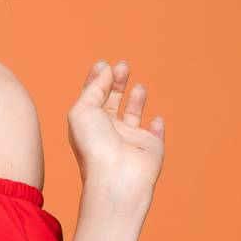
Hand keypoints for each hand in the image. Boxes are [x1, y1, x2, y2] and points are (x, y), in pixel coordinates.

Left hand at [68, 59, 165, 205]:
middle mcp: (108, 131)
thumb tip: (104, 69)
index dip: (97, 79)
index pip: (92, 96)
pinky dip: (157, 128)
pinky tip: (156, 119)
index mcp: (88, 123)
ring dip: (136, 101)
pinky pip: (155, 136)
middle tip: (123, 66)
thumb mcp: (83, 110)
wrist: (116, 177)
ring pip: (133, 116)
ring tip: (139, 86)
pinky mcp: (151, 148)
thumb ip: (94, 88)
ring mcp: (130, 139)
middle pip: (112, 102)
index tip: (104, 63)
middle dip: (117, 83)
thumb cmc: (95, 145)